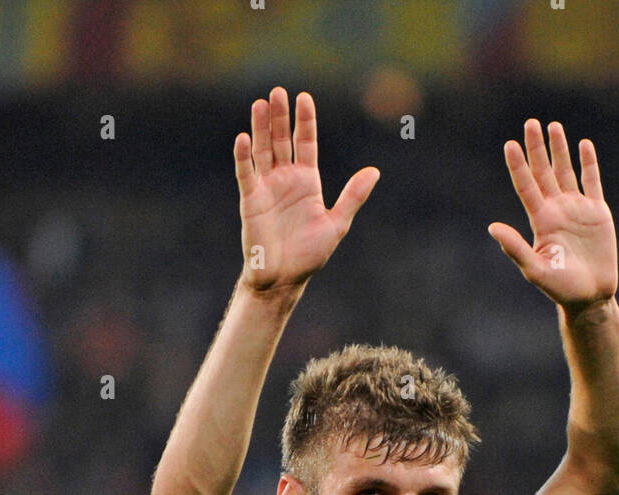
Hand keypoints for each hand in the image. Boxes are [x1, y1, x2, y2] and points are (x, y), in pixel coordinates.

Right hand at [234, 88, 379, 292]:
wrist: (284, 278)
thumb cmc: (309, 254)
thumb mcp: (336, 224)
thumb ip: (353, 197)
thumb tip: (374, 172)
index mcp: (307, 182)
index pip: (305, 143)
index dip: (305, 121)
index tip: (304, 98)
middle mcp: (286, 179)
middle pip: (282, 140)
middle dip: (281, 117)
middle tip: (278, 92)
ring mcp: (267, 187)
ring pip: (263, 150)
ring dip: (261, 128)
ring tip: (260, 103)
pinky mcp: (250, 200)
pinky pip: (246, 174)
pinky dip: (244, 156)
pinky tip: (244, 138)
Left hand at [488, 121, 617, 309]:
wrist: (590, 297)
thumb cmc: (560, 287)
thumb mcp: (534, 269)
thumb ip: (515, 247)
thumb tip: (493, 227)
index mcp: (540, 220)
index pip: (526, 186)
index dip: (518, 166)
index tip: (510, 145)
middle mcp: (556, 210)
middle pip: (544, 172)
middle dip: (537, 148)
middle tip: (530, 123)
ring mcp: (577, 209)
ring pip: (566, 171)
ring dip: (559, 150)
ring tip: (553, 126)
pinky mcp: (597, 212)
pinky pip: (592, 182)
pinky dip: (589, 163)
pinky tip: (584, 145)